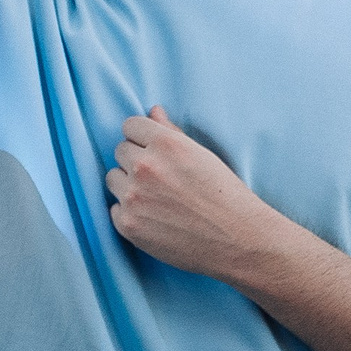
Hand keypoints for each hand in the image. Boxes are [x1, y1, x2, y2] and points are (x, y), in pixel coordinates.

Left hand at [105, 107, 279, 280]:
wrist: (238, 239)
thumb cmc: (225, 195)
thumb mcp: (203, 155)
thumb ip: (172, 132)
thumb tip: (152, 111)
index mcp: (166, 144)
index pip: (130, 125)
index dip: (141, 137)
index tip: (151, 149)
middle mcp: (145, 167)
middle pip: (120, 151)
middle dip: (135, 160)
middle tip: (160, 178)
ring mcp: (133, 197)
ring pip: (113, 178)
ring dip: (128, 185)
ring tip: (156, 198)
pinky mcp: (127, 224)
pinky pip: (114, 208)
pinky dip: (129, 212)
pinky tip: (153, 217)